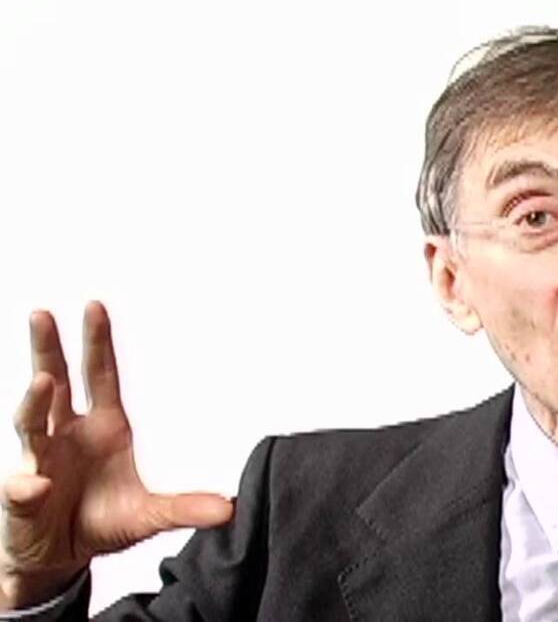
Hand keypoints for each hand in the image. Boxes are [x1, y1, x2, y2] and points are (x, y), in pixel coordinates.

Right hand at [0, 302, 232, 608]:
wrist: (61, 557)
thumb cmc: (102, 523)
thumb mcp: (149, 517)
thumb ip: (185, 509)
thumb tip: (230, 508)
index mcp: (104, 429)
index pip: (101, 376)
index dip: (99, 342)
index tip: (95, 306)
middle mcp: (67, 435)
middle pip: (55, 382)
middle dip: (49, 348)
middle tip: (44, 315)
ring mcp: (40, 461)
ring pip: (29, 422)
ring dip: (32, 401)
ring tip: (41, 382)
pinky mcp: (21, 497)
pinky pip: (20, 487)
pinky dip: (26, 485)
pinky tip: (35, 486)